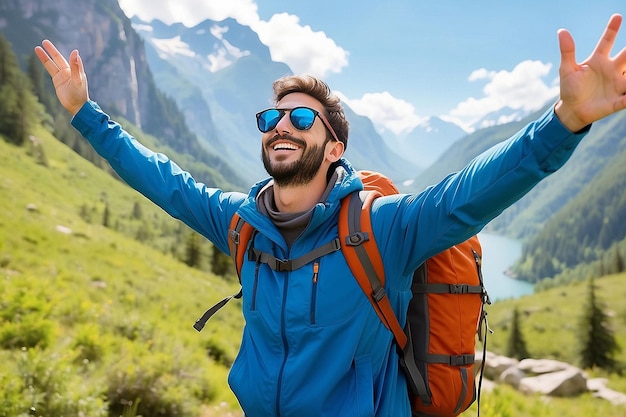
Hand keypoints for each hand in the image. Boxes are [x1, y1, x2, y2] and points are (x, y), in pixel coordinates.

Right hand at [34, 40, 88, 115]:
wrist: (77, 107)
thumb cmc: (80, 94)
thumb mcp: (78, 80)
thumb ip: (76, 67)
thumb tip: (75, 52)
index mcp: (76, 70)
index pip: (69, 58)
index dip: (67, 54)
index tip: (66, 48)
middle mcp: (69, 71)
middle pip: (58, 58)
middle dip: (51, 50)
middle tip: (44, 41)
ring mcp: (62, 76)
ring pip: (51, 64)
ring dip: (45, 56)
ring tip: (37, 48)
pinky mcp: (57, 81)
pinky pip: (50, 71)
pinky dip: (46, 64)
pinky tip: (43, 59)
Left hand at [555, 14, 625, 131]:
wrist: (571, 111)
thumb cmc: (570, 89)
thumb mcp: (567, 70)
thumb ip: (567, 51)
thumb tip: (561, 31)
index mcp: (598, 61)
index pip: (607, 42)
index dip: (612, 30)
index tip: (617, 16)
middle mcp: (611, 70)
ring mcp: (616, 84)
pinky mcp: (617, 100)